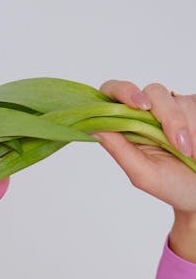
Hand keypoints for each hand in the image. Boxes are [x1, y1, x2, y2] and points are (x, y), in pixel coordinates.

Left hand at [94, 80, 195, 218]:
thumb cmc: (172, 186)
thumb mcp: (143, 174)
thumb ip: (119, 150)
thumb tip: (94, 128)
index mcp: (127, 128)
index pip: (113, 95)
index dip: (122, 91)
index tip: (139, 105)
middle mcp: (148, 115)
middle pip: (152, 92)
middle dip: (168, 116)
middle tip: (179, 143)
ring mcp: (172, 109)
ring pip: (175, 101)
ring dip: (184, 128)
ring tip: (191, 154)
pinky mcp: (192, 108)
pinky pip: (193, 105)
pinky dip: (195, 126)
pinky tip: (195, 148)